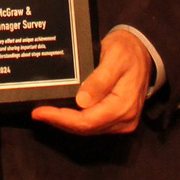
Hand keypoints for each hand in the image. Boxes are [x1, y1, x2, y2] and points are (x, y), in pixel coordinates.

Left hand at [30, 29, 151, 134]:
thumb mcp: (114, 57)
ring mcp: (122, 121)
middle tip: (37, 112)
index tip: (40, 112)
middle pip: (86, 128)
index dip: (61, 119)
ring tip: (45, 112)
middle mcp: (124, 119)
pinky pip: (94, 124)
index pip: (87, 121)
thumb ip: (100, 80)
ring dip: (66, 122)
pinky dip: (76, 120)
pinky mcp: (118, 118)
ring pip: (88, 129)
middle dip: (60, 121)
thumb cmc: (127, 50)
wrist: (142, 50)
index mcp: (123, 105)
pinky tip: (62, 112)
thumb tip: (82, 102)